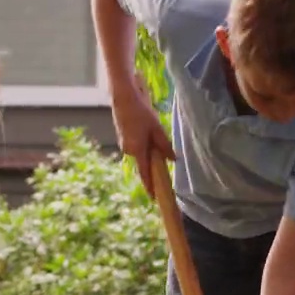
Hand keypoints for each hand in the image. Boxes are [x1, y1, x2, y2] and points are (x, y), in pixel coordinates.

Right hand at [111, 70, 173, 196]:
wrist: (122, 97)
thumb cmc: (141, 112)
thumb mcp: (157, 129)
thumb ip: (165, 146)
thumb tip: (173, 160)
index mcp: (138, 151)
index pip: (145, 174)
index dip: (150, 186)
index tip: (154, 198)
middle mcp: (128, 150)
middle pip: (143, 162)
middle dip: (152, 163)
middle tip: (163, 158)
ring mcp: (123, 143)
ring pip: (139, 152)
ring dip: (148, 150)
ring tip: (153, 134)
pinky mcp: (122, 136)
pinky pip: (135, 145)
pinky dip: (142, 143)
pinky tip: (146, 129)